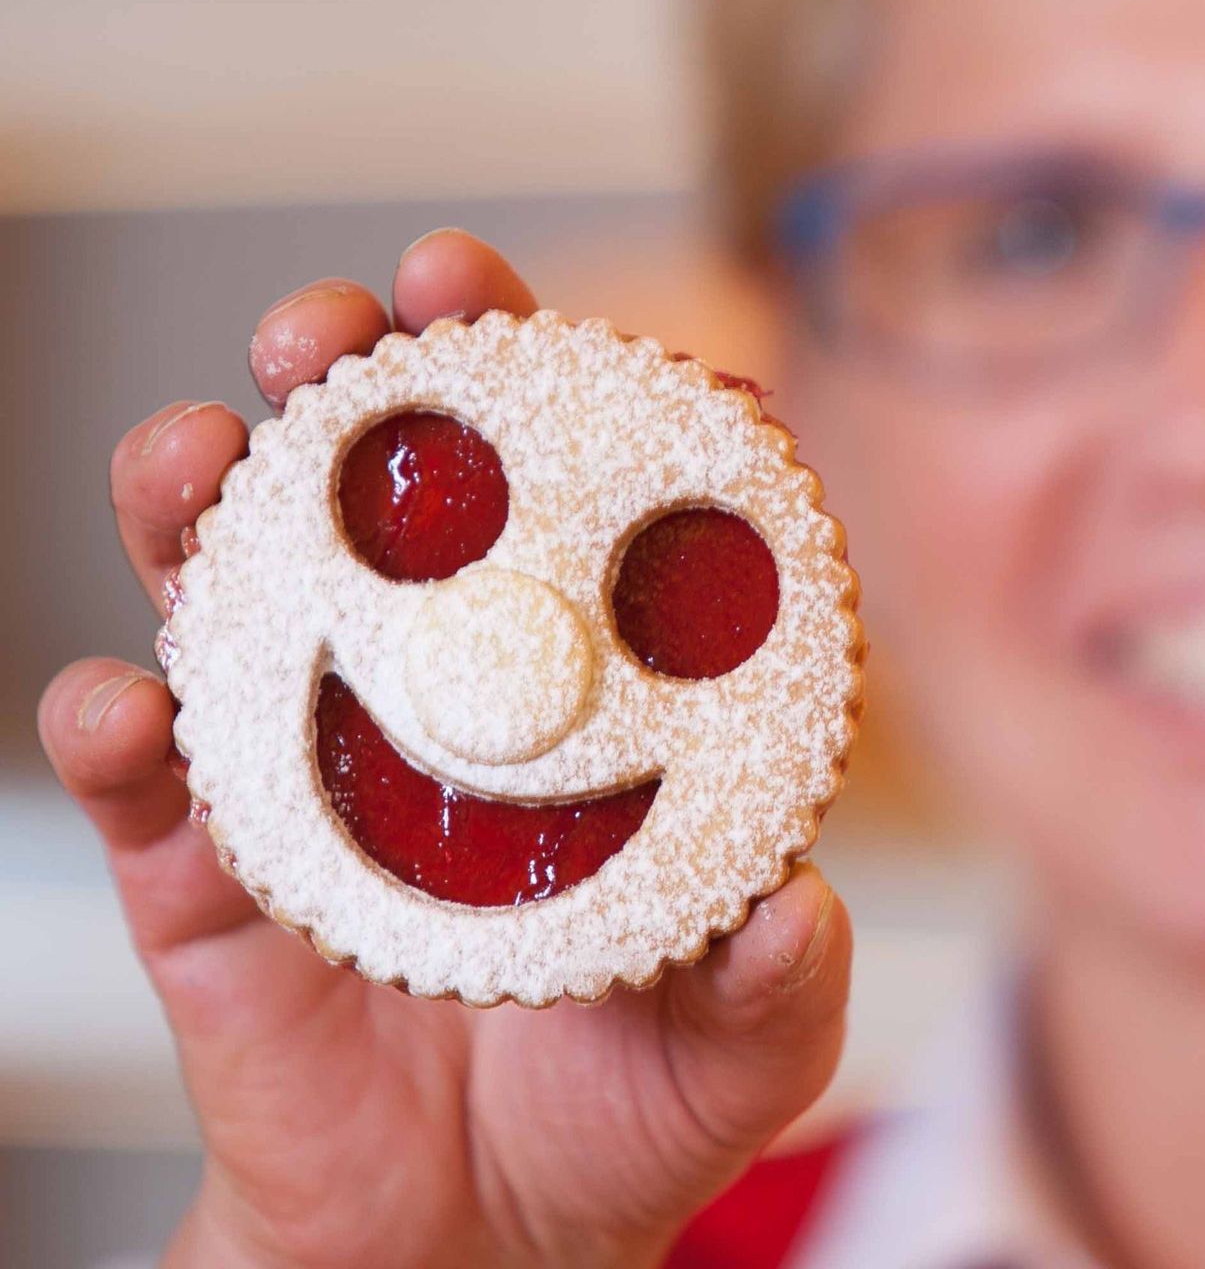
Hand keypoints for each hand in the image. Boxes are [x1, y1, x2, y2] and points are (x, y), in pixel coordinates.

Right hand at [37, 230, 852, 1268]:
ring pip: (241, 596)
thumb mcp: (737, 1051)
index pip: (578, 525)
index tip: (600, 337)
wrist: (474, 1243)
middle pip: (394, 509)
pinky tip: (121, 700)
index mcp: (587, 717)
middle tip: (356, 323)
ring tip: (198, 453)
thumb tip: (794, 906)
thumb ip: (776, 980)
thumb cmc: (623, 1116)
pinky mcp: (213, 878)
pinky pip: (145, 784)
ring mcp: (319, 779)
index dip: (577, 415)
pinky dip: (115, 727)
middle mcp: (446, 712)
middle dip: (368, 389)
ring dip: (204, 501)